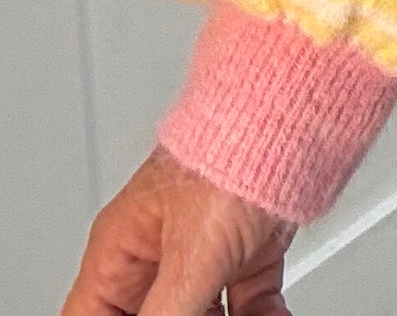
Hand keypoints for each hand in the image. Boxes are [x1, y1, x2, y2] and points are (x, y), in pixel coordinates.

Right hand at [59, 144, 296, 315]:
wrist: (299, 110)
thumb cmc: (234, 151)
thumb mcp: (191, 258)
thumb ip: (165, 315)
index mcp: (122, 245)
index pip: (89, 314)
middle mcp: (158, 248)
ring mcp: (205, 249)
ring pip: (202, 314)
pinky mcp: (248, 248)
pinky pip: (247, 303)